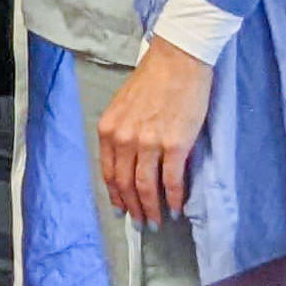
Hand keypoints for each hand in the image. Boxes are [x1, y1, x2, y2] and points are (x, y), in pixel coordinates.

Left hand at [95, 38, 214, 225]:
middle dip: (132, 207)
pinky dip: (172, 198)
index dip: (115, 194)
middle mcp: (124, 138)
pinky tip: (174, 208)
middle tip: (139, 223)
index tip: (120, 208)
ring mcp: (148, 143)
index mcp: (109, 129)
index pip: (108, 171)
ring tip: (155, 222)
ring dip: (150, 208)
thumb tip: (128, 161)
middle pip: (124, 183)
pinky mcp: (174, 145)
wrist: (178, 62)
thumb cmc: (153, 80)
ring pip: (145, 186)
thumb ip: (122, 132)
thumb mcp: (124, 106)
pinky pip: (171, 181)